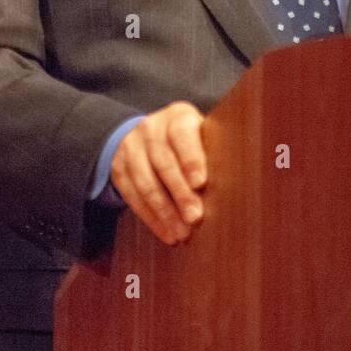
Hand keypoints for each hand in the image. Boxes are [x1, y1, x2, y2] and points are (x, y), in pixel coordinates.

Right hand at [109, 102, 206, 245]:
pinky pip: (133, 196)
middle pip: (163, 163)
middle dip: (180, 194)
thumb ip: (212, 152)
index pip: (182, 135)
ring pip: (146, 183)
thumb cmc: (190, 141)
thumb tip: (231, 185)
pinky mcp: (119, 168)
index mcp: (177, 116)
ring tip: (182, 233)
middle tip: (195, 218)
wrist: (148, 134)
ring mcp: (131, 147)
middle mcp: (151, 128)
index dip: (191, 159)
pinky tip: (167, 233)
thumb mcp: (202, 135)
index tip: (200, 183)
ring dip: (165, 212)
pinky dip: (151, 218)